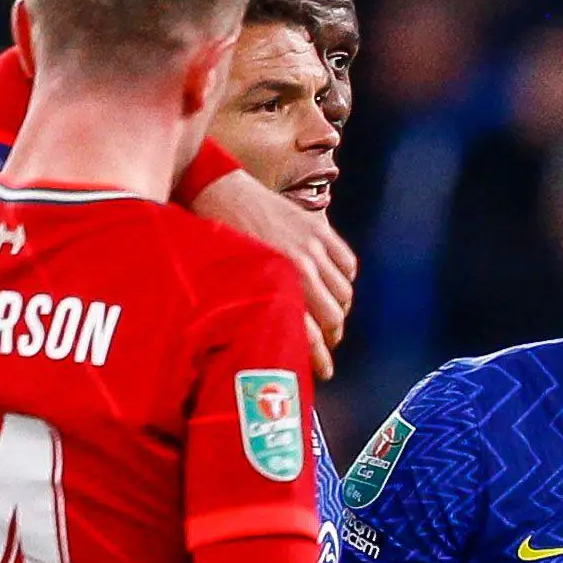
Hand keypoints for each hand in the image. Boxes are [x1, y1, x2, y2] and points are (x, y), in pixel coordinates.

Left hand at [194, 168, 354, 377]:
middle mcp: (301, 269)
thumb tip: (274, 337)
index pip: (311, 335)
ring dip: (340, 310)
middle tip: (327, 345)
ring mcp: (313, 247)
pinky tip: (336, 286)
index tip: (324, 373)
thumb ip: (261, 309)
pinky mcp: (318, 228)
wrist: (215, 189)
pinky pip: (347, 263)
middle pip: (334, 317)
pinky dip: (346, 279)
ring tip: (331, 317)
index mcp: (277, 287)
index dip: (320, 359)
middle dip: (333, 337)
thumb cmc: (217, 241)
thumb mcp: (235, 283)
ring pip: (344, 293)